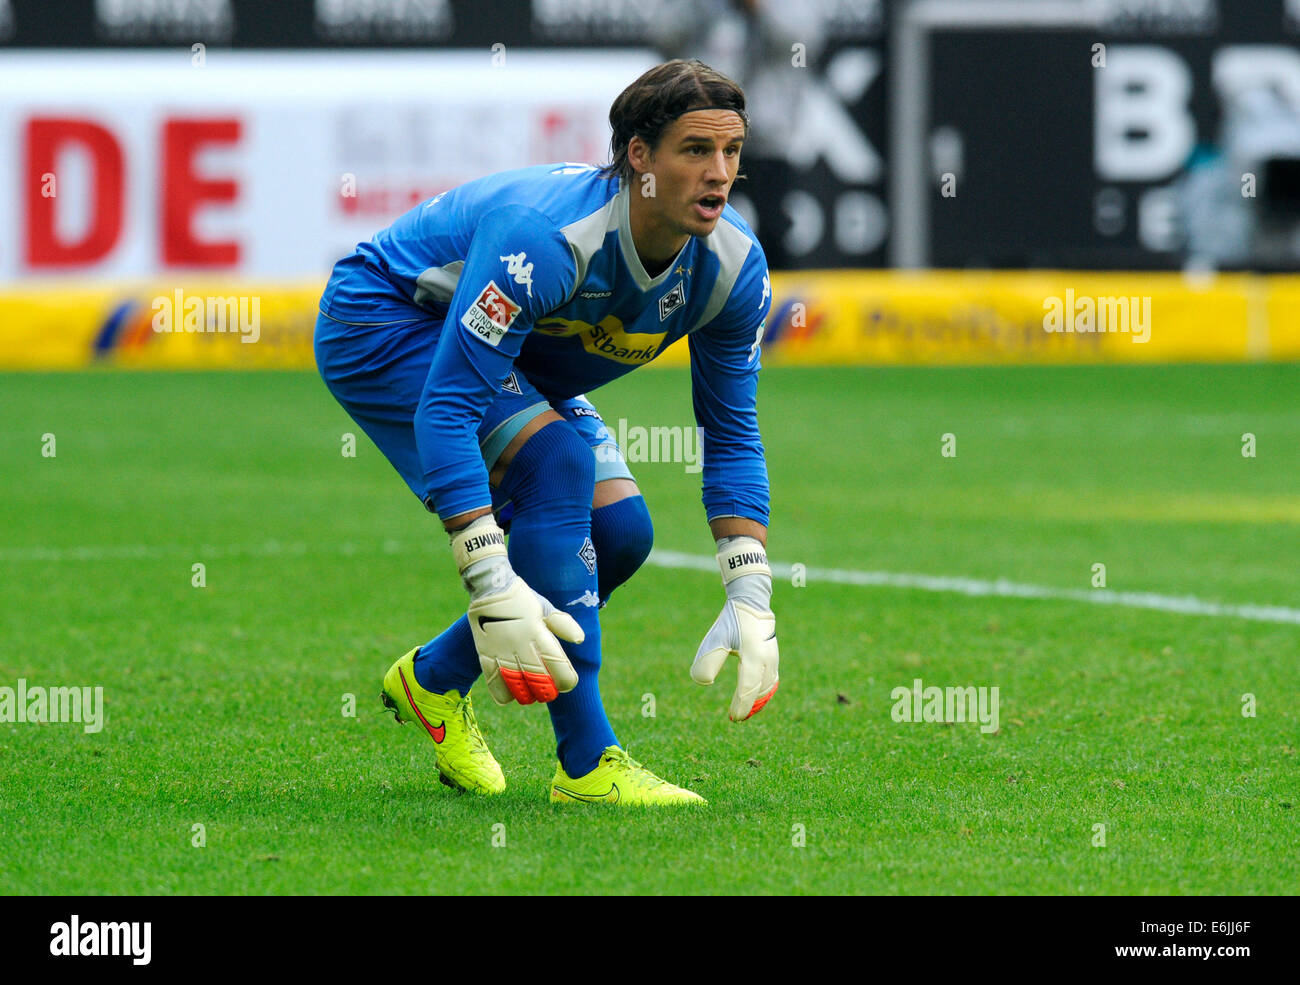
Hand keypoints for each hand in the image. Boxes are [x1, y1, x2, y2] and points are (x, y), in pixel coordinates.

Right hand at [450, 516, 581, 704]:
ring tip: (531, 696)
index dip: (566, 680)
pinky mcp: (485, 653)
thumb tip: (579, 639)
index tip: (568, 682)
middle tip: (550, 692)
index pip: (558, 665)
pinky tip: (511, 695)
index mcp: (539, 632)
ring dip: (527, 695)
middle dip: (548, 691)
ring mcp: (502, 650)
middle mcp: (521, 644)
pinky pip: (493, 681)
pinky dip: (503, 694)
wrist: (490, 587)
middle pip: (539, 680)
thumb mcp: (546, 607)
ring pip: (517, 684)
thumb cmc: (523, 598)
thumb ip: (563, 624)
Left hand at [691, 536, 778, 720]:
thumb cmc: (731, 620)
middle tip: (737, 718)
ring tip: (746, 710)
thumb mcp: (715, 639)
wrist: (751, 600)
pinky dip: (764, 691)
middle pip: (759, 691)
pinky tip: (755, 696)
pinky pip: (771, 679)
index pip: (747, 689)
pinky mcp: (773, 655)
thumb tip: (705, 682)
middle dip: (748, 706)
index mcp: (753, 656)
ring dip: (757, 700)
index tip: (732, 718)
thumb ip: (707, 662)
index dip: (740, 706)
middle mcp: (767, 659)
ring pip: (768, 686)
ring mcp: (773, 657)